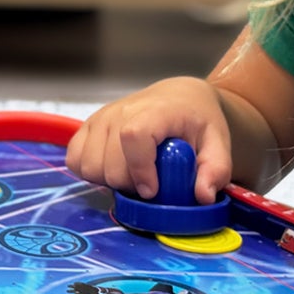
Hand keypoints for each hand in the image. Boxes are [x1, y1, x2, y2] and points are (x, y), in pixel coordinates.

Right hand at [66, 77, 232, 201]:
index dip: (139, 169)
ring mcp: (100, 118)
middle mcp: (120, 111)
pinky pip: (74, 160)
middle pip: (107, 162)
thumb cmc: (197, 120)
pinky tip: (113, 170)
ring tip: (132, 176)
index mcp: (155, 111)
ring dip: (108, 181)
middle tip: (149, 185)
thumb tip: (203, 196)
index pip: (133, 137)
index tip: (152, 190)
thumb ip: (216, 170)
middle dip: (128, 185)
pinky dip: (90, 172)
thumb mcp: (218, 142)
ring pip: (88, 166)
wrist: (179, 97)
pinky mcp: (87, 126)